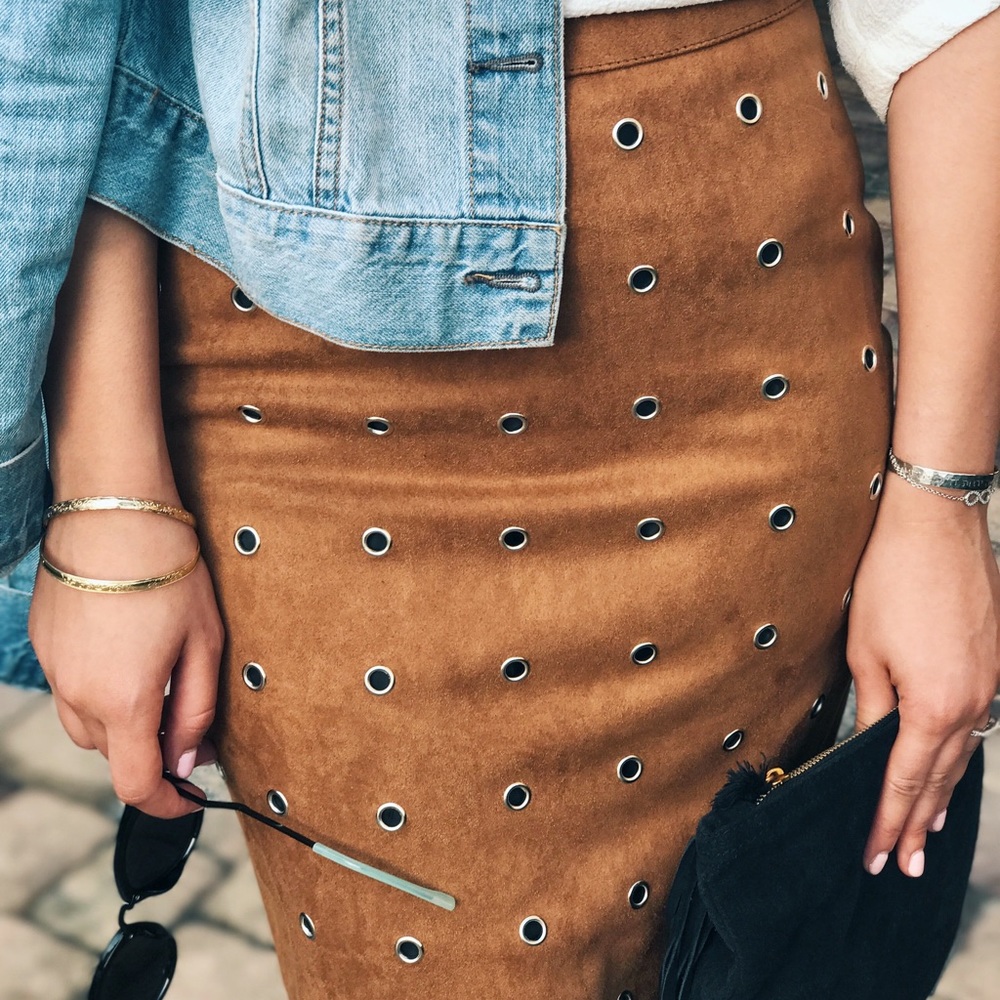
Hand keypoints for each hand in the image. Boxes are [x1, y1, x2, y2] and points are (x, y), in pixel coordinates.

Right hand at [28, 510, 224, 818]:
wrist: (114, 513)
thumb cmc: (170, 574)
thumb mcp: (204, 645)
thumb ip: (195, 712)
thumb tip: (186, 762)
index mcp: (124, 702)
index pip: (137, 784)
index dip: (166, 805)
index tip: (188, 803)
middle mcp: (78, 695)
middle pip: (112, 755)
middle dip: (149, 754)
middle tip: (187, 725)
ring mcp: (53, 670)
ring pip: (86, 725)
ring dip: (121, 723)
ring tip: (156, 681)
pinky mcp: (42, 644)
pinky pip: (69, 688)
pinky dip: (98, 689)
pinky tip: (125, 650)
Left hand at [847, 473, 999, 877]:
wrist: (938, 527)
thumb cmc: (891, 583)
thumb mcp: (866, 651)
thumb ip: (872, 707)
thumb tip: (871, 747)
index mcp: (934, 708)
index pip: (905, 782)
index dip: (888, 822)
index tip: (876, 856)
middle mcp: (973, 706)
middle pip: (940, 779)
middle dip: (918, 824)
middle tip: (903, 864)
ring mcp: (991, 688)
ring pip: (962, 756)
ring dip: (942, 795)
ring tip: (926, 832)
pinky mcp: (995, 668)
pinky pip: (977, 728)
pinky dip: (958, 756)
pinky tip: (950, 768)